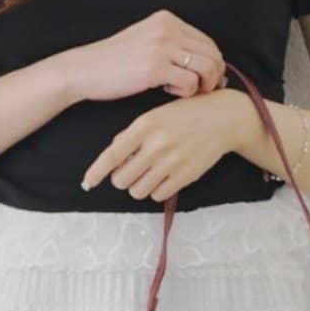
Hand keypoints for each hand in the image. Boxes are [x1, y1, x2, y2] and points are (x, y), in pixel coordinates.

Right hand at [60, 9, 225, 103]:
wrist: (85, 69)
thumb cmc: (114, 63)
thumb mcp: (146, 43)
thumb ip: (173, 48)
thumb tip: (207, 66)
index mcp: (167, 20)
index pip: (207, 41)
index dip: (212, 65)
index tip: (203, 81)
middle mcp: (168, 29)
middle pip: (213, 54)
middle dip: (213, 77)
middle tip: (199, 91)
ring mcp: (162, 46)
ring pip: (207, 67)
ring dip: (202, 85)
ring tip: (184, 91)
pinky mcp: (155, 67)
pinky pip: (190, 83)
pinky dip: (185, 93)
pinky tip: (168, 91)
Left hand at [80, 87, 250, 201]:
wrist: (223, 117)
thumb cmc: (184, 115)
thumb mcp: (155, 115)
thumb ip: (132, 136)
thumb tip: (113, 161)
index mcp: (144, 125)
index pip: (111, 155)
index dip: (95, 173)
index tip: (86, 184)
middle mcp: (156, 144)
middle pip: (122, 180)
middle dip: (122, 179)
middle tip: (131, 171)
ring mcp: (172, 161)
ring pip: (138, 191)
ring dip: (139, 186)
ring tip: (149, 173)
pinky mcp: (186, 175)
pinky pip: (158, 195)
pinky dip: (157, 190)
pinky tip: (164, 177)